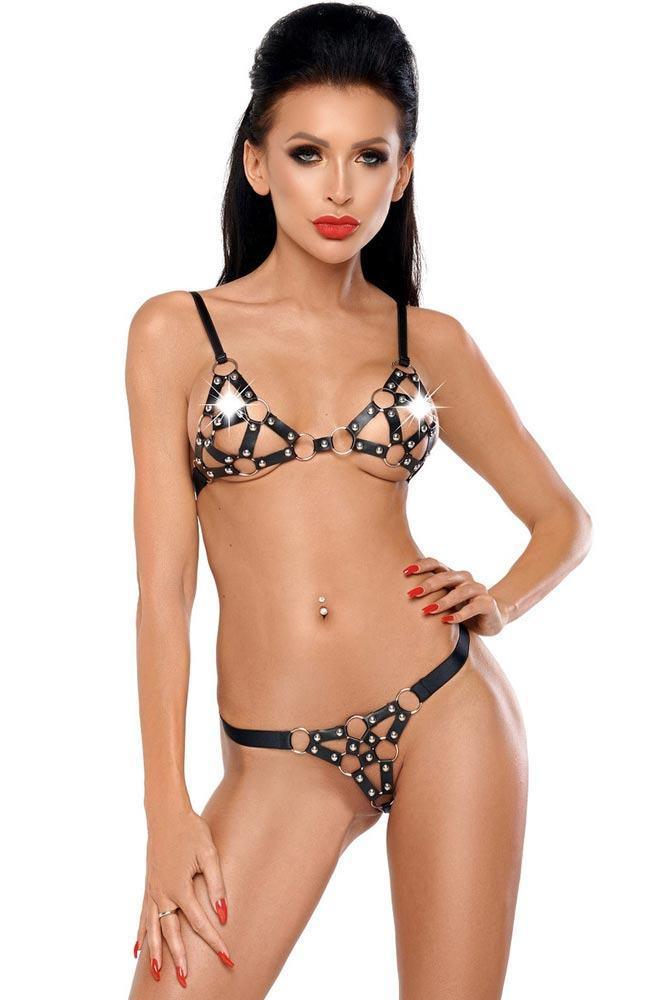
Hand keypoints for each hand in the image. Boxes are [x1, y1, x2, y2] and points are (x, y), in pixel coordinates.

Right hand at [134, 806, 233, 985]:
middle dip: (179, 959)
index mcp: (180, 888)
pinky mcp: (148, 886)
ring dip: (156, 953)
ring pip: (153, 930)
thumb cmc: (191, 831)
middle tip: (186, 981)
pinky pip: (142, 917)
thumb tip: (224, 913)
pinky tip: (137, 949)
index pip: (200, 923)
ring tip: (157, 975)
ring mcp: (152, 891)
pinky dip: (141, 934)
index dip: (215, 942)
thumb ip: (217, 884)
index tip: (228, 958)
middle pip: (171, 934)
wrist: (166, 813)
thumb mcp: (209, 854)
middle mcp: (163, 894)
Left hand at [403, 557, 507, 635]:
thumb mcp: (444, 600)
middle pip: (446, 576)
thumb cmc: (461, 608)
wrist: (492, 618)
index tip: (404, 571)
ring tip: (427, 610)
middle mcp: (465, 579)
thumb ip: (429, 595)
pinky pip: (474, 607)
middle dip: (428, 584)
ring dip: (443, 601)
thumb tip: (397, 596)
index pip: (436, 564)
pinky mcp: (487, 604)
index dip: (421, 565)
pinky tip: (447, 620)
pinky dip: (460, 614)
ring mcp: (478, 590)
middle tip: (412, 593)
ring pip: (460, 591)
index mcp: (452, 575)